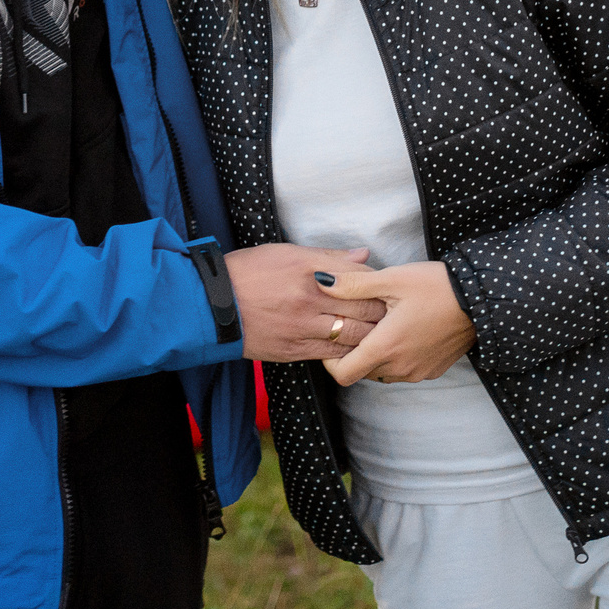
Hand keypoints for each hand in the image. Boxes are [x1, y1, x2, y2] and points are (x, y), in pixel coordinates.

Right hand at [226, 244, 387, 362]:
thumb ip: (329, 256)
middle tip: (394, 313)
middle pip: (363, 310)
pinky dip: (350, 352)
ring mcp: (303, 329)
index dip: (380, 285)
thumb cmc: (249, 272)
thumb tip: (363, 255)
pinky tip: (358, 349)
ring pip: (353, 336)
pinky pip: (333, 355)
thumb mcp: (287, 252)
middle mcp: (309, 301)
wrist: (214, 305)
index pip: (361, 280)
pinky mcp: (294, 352)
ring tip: (382, 332)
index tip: (388, 288)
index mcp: (310, 271)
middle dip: (383, 313)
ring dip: (372, 335)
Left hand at [321, 261, 476, 385]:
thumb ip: (353, 284)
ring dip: (376, 356)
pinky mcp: (432, 370)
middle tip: (357, 325)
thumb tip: (321, 282)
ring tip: (382, 325)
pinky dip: (396, 357)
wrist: (480, 298)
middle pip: (361, 372)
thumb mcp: (392, 279)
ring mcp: (418, 372)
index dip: (330, 361)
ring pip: (382, 373)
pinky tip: (403, 331)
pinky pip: (403, 371)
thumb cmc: (436, 286)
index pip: (343, 374)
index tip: (334, 338)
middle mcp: (400, 367)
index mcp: (385, 347)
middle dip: (353, 353)